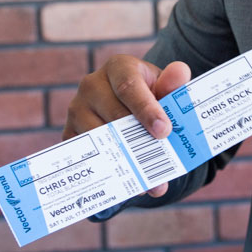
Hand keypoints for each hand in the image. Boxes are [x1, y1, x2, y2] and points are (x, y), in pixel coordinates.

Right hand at [63, 55, 191, 196]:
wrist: (128, 105)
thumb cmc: (148, 94)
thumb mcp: (162, 87)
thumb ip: (172, 84)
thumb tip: (181, 71)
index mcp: (118, 68)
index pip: (129, 86)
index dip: (146, 109)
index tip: (163, 131)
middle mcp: (92, 85)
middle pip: (113, 115)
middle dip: (139, 141)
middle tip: (161, 161)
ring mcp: (77, 110)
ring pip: (98, 138)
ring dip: (125, 161)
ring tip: (150, 180)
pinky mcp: (70, 133)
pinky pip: (88, 156)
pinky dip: (109, 172)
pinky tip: (131, 184)